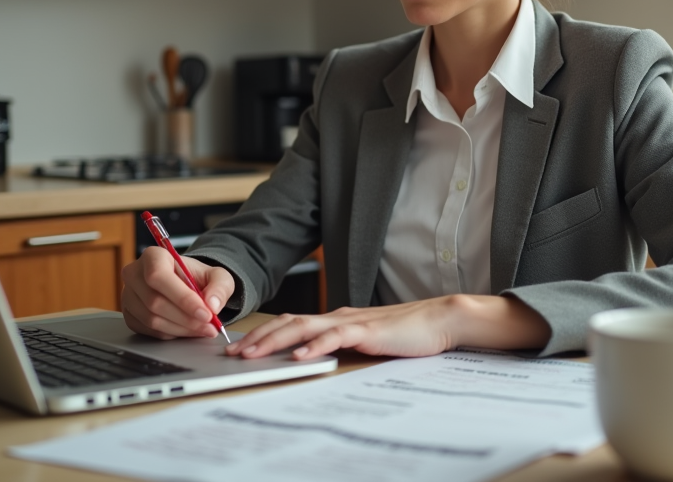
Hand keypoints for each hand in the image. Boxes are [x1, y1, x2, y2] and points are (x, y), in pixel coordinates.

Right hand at [121, 246, 234, 339]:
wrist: (185, 284)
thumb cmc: (196, 277)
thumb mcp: (217, 276)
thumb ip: (220, 287)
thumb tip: (213, 305)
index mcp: (152, 256)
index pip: (159, 277)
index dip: (182, 298)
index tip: (206, 313)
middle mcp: (134, 274)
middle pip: (154, 301)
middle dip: (186, 318)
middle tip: (209, 326)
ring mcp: (128, 296)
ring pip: (151, 319)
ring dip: (181, 329)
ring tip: (203, 329)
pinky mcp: (129, 315)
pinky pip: (149, 331)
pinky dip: (172, 334)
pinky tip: (187, 330)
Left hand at [225, 294, 550, 360]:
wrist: (440, 319)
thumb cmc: (405, 332)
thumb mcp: (366, 339)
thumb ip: (342, 344)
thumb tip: (315, 356)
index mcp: (336, 319)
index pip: (292, 322)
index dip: (264, 333)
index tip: (240, 347)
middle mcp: (338, 316)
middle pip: (289, 322)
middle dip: (258, 338)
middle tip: (233, 353)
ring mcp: (352, 321)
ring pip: (304, 327)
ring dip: (275, 340)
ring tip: (253, 354)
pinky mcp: (368, 331)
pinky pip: (335, 337)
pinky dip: (314, 346)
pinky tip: (299, 356)